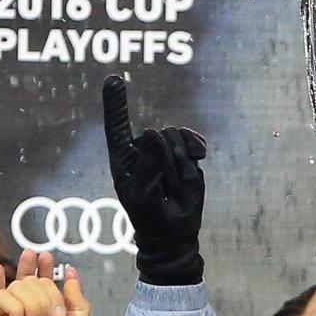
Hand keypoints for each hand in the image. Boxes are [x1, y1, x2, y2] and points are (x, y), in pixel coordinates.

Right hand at [0, 266, 89, 315]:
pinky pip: (2, 296)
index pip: (37, 279)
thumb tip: (72, 273)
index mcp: (38, 307)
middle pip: (31, 279)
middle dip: (46, 295)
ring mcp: (4, 311)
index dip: (41, 266)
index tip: (45, 256)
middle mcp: (20, 306)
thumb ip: (78, 301)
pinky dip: (16, 310)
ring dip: (33, 305)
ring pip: (17, 286)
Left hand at [102, 74, 205, 283]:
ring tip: (177, 187)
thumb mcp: (144, 197)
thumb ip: (148, 166)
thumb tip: (154, 133)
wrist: (176, 235)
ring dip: (180, 165)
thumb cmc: (152, 219)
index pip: (117, 127)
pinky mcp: (186, 157)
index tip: (114, 80)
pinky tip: (200, 154)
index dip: (116, 104)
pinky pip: (192, 142)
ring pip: (175, 138)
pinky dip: (196, 148)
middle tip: (165, 190)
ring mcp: (166, 152)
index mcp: (125, 158)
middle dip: (166, 162)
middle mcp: (144, 150)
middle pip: (156, 135)